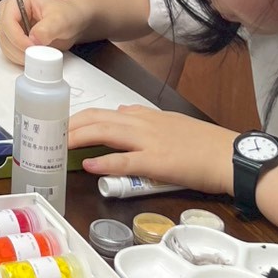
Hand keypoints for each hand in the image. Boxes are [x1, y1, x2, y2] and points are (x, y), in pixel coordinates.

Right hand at [0, 0, 91, 65]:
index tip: (32, 47)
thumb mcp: (60, 20)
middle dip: (19, 48)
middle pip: (5, 34)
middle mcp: (11, 11)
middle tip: (37, 54)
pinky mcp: (14, 38)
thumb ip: (47, 29)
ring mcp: (11, 25)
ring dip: (19, 55)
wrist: (73, 22)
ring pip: (5, 45)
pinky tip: (33, 57)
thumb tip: (33, 39)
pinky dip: (20, 58)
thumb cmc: (67, 15)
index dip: (18, 37)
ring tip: (37, 56)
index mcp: (19, 0)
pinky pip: (10, 51)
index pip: (8, 20)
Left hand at [72, 105, 235, 195]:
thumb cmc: (202, 142)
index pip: (102, 112)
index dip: (78, 118)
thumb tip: (121, 114)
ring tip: (59, 144)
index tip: (61, 126)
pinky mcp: (157, 162)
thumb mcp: (169, 122)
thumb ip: (143, 119)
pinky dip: (105, 161)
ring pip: (105, 132)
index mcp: (143, 116)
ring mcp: (148, 141)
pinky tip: (89, 165)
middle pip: (96, 118)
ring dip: (78, 137)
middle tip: (49, 135)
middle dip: (69, 125)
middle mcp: (142, 123)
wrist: (228, 154)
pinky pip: (125, 160)